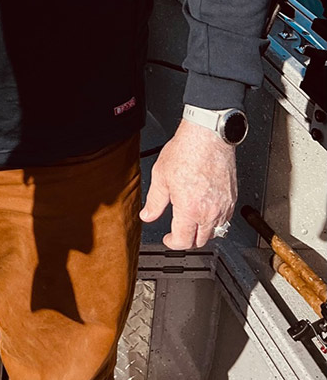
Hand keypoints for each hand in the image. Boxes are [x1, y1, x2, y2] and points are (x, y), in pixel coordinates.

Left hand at [140, 118, 236, 247]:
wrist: (208, 136)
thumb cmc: (186, 151)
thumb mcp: (160, 176)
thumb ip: (154, 201)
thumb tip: (148, 215)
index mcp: (189, 209)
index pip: (183, 241)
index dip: (172, 243)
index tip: (168, 238)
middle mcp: (209, 211)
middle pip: (200, 241)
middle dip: (187, 239)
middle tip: (178, 231)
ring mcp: (223, 206)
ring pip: (215, 231)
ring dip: (202, 231)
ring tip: (191, 221)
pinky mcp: (232, 198)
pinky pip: (226, 218)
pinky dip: (216, 220)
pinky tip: (206, 210)